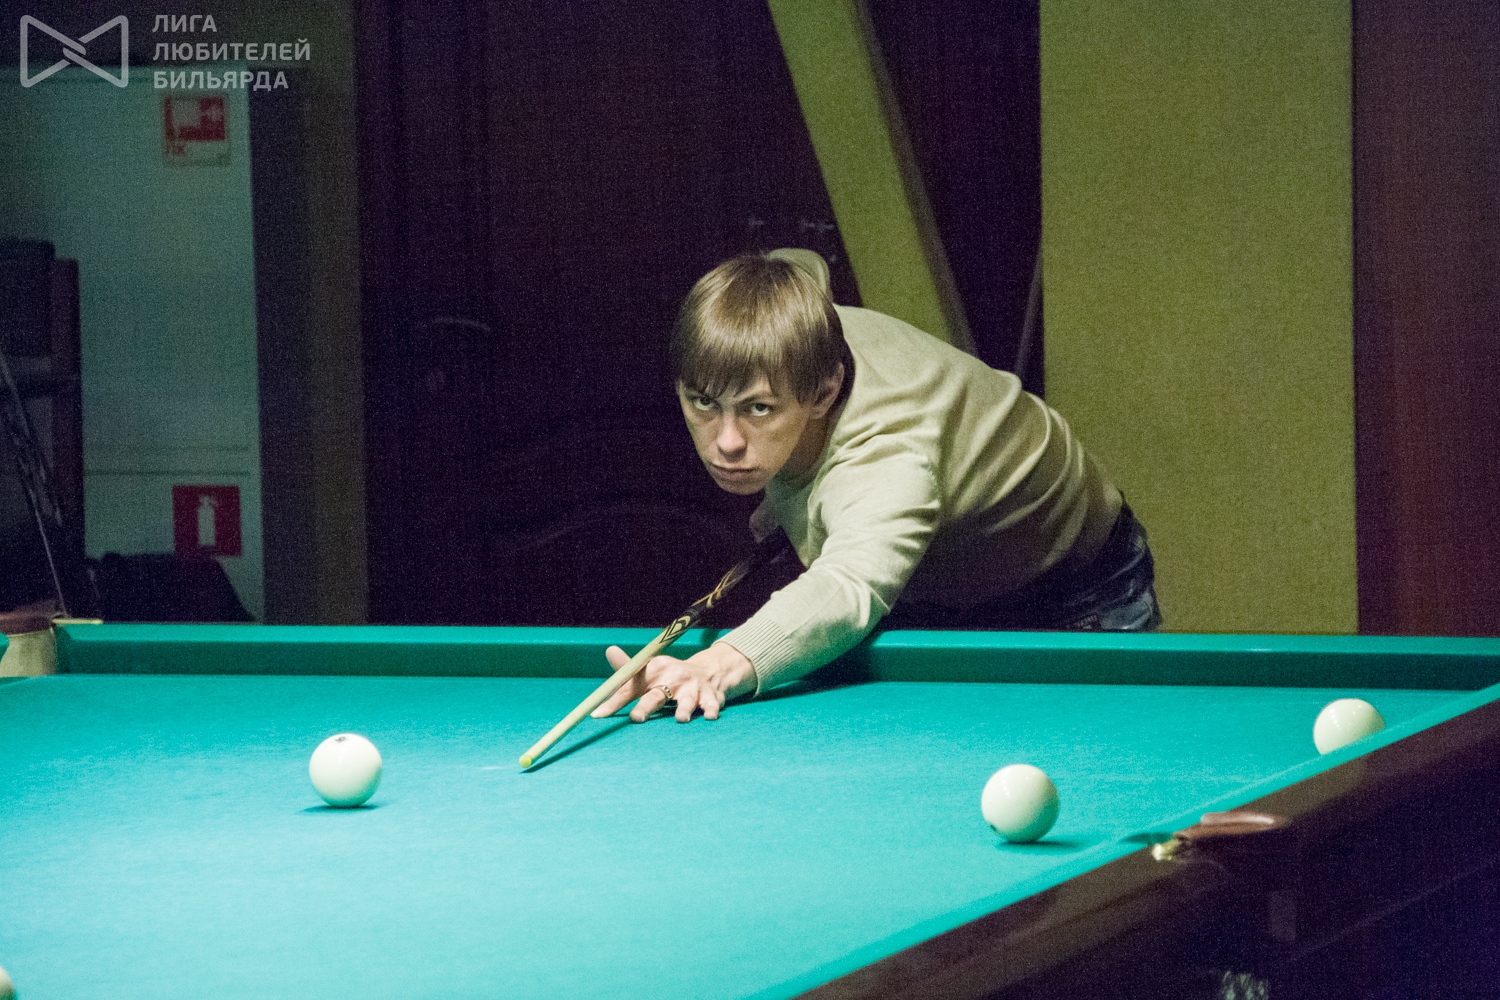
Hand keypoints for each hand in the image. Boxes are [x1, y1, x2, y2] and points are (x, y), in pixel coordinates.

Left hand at [590, 641, 756, 722]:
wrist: (708, 670)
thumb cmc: (670, 676)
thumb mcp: (650, 670)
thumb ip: (628, 669)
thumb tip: (608, 651)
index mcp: (655, 670)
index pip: (631, 686)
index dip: (614, 701)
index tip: (598, 714)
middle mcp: (673, 678)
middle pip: (657, 694)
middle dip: (646, 706)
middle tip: (636, 718)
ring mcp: (692, 688)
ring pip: (687, 700)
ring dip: (684, 709)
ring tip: (681, 719)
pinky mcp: (710, 696)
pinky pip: (711, 704)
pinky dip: (711, 710)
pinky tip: (710, 716)